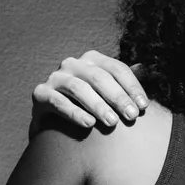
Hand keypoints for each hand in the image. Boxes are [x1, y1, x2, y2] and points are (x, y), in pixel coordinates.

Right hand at [31, 50, 147, 130]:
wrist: (55, 124)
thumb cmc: (88, 106)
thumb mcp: (106, 92)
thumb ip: (122, 81)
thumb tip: (144, 66)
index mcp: (92, 60)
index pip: (117, 69)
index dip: (132, 87)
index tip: (144, 107)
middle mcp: (73, 64)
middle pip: (100, 77)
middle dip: (118, 97)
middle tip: (131, 117)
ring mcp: (55, 78)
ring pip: (79, 88)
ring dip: (98, 105)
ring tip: (112, 123)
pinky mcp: (40, 94)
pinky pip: (58, 101)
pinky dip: (74, 113)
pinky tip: (89, 124)